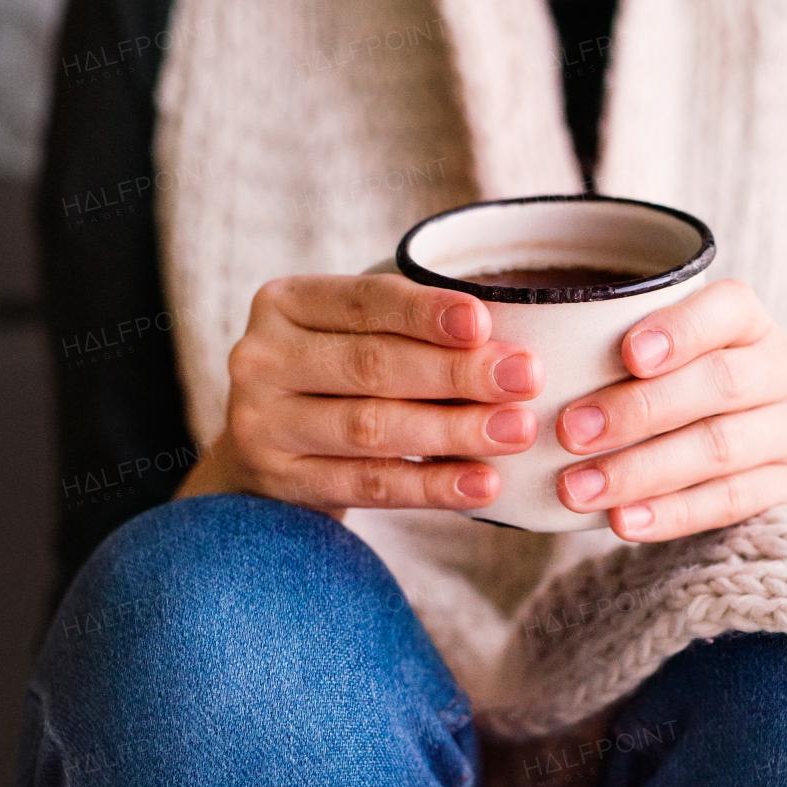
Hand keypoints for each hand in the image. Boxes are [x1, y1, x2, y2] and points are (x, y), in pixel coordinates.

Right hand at [175, 273, 542, 514]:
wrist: (263, 457)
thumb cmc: (334, 381)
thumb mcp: (352, 337)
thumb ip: (408, 331)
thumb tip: (507, 348)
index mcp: (284, 302)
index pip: (364, 301)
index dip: (425, 312)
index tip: (485, 322)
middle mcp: (260, 358)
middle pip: (372, 365)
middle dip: (458, 373)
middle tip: (526, 378)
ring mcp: (261, 424)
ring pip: (372, 427)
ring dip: (454, 431)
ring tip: (517, 431)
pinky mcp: (280, 482)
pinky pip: (369, 485)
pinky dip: (431, 486)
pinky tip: (482, 484)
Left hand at [554, 280, 786, 540]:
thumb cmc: (712, 405)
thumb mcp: (691, 367)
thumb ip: (633, 361)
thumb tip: (525, 374)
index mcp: (753, 328)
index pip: (729, 309)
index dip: (679, 329)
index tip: (626, 356)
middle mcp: (784, 372)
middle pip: (718, 384)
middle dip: (638, 410)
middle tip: (570, 432)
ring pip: (719, 447)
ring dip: (641, 470)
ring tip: (577, 490)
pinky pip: (731, 502)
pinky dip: (672, 514)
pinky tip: (622, 523)